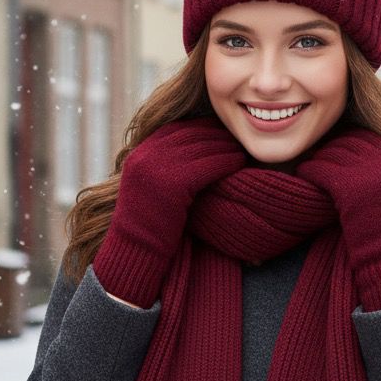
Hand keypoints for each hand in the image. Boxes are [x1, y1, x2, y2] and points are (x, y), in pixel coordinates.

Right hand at [92, 115, 246, 306]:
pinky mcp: (173, 183)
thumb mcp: (150, 188)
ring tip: (243, 152)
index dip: (203, 129)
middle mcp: (146, 155)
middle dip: (217, 136)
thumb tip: (192, 151)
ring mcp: (158, 167)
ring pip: (203, 147)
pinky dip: (227, 162)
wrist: (137, 252)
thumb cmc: (150, 226)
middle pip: (191, 134)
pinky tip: (239, 164)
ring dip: (226, 147)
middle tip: (238, 139)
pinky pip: (208, 165)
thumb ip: (164, 166)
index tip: (222, 133)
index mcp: (140, 152)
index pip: (178, 128)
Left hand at [296, 127, 380, 310]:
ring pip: (331, 154)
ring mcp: (369, 174)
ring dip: (316, 160)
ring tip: (307, 169)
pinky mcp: (349, 187)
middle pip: (347, 143)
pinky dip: (308, 171)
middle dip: (329, 151)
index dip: (346, 144)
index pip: (365, 138)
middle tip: (316, 160)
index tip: (334, 153)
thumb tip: (357, 149)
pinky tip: (301, 177)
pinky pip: (321, 169)